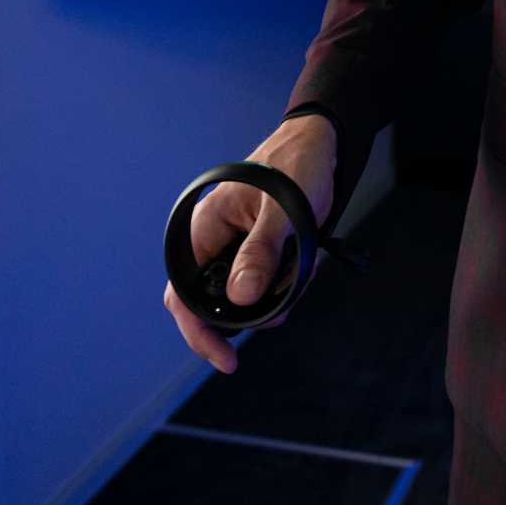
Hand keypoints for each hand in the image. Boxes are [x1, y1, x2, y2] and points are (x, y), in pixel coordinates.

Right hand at [162, 114, 336, 375]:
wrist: (321, 144)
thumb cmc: (296, 166)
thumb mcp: (281, 211)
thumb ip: (260, 253)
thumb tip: (240, 299)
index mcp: (202, 229)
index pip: (184, 295)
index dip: (199, 332)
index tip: (226, 359)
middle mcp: (212, 241)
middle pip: (210, 303)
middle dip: (245, 316)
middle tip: (280, 313)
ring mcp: (233, 247)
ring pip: (241, 296)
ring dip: (272, 298)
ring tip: (301, 271)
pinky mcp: (256, 250)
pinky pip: (262, 282)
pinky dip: (284, 284)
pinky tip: (304, 265)